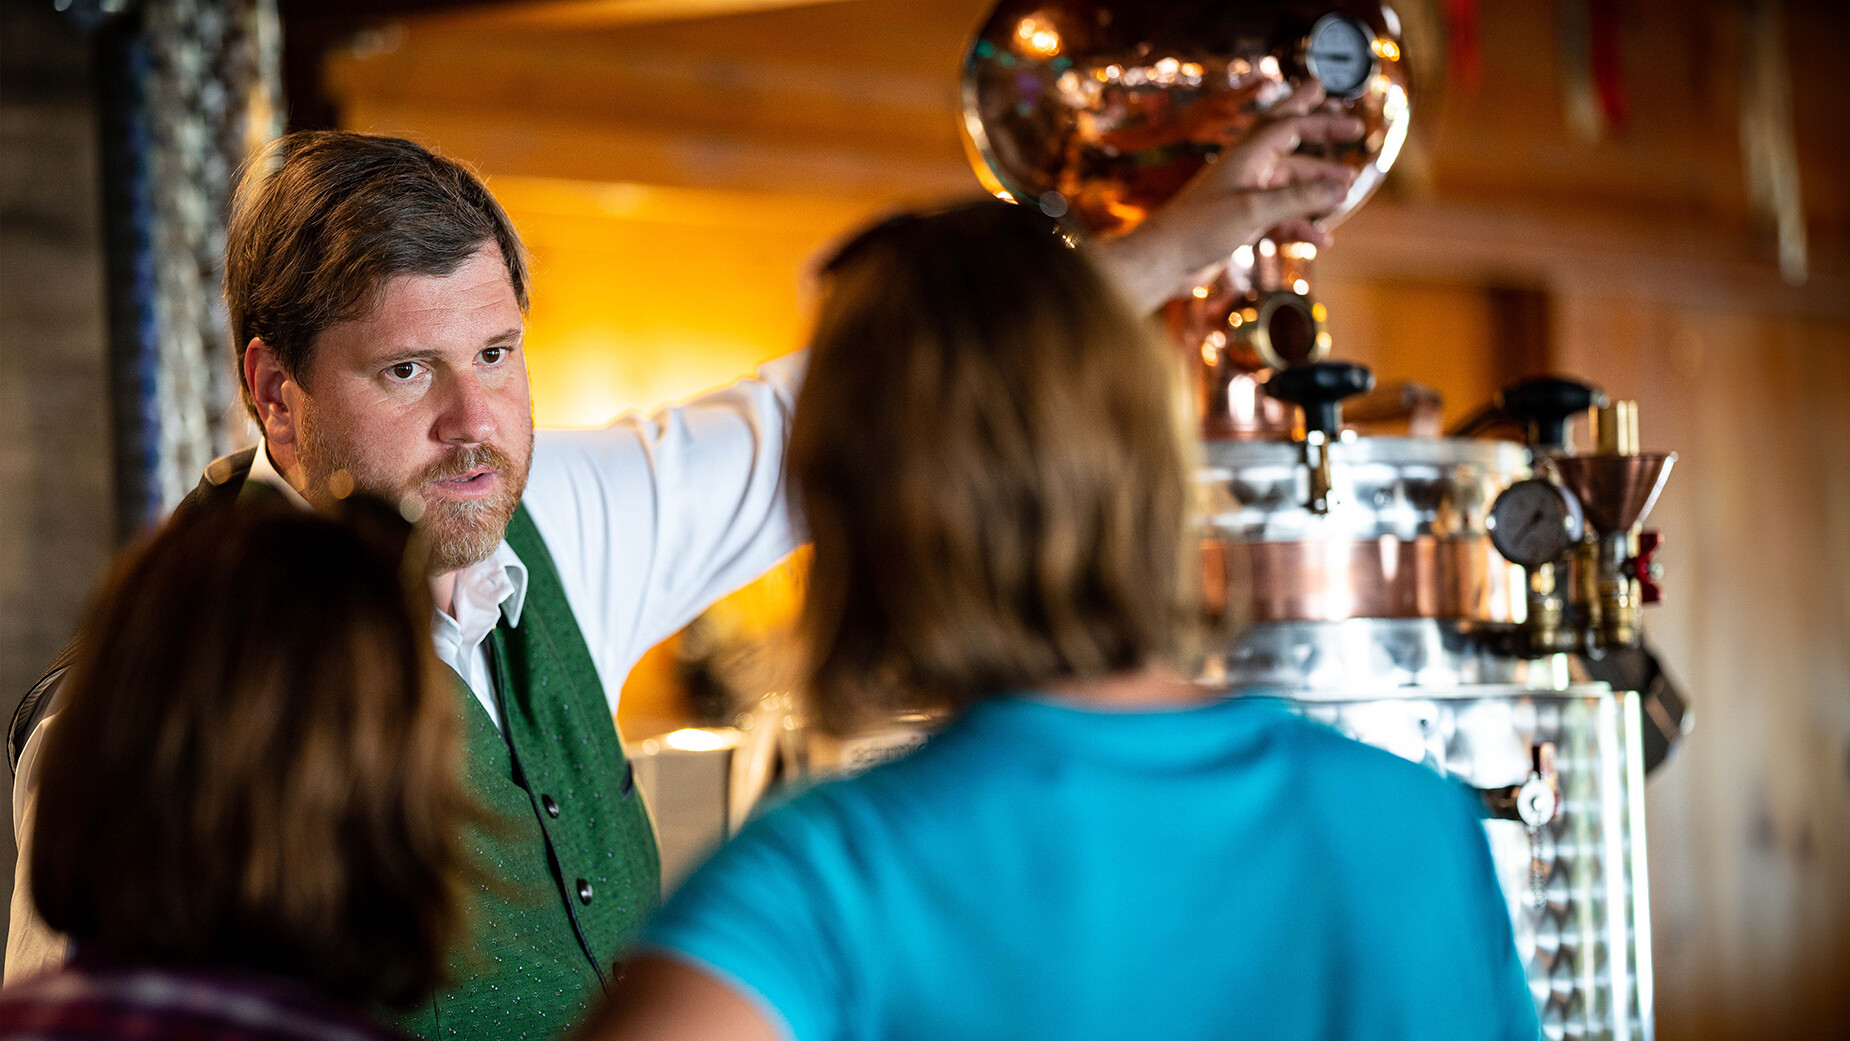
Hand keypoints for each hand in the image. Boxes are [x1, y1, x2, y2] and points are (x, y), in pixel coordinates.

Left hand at [1092, 83, 1365, 312]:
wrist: (1164, 261)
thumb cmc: (1197, 228)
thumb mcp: (1253, 210)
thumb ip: (1297, 198)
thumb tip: (1338, 189)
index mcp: (1246, 157)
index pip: (1290, 126)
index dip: (1322, 120)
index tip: (1353, 120)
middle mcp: (1246, 172)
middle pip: (1291, 147)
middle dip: (1321, 136)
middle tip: (1352, 127)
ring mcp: (1244, 198)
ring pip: (1290, 187)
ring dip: (1317, 190)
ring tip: (1345, 195)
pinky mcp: (1241, 224)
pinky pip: (1279, 219)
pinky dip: (1300, 226)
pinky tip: (1319, 238)